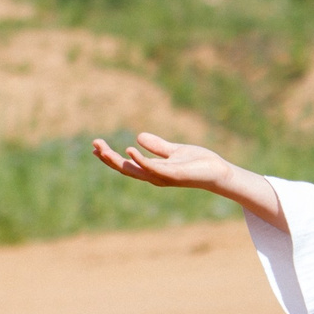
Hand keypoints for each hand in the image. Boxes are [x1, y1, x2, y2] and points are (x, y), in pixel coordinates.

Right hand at [91, 132, 229, 189]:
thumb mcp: (174, 151)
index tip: (96, 146)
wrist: (219, 172)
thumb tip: (138, 136)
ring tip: (102, 147)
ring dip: (117, 159)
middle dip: (108, 158)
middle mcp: (155, 176)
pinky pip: (153, 168)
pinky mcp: (174, 175)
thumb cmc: (199, 163)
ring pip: (134, 170)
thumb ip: (157, 146)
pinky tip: (129, 150)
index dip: (110, 157)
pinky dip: (140, 161)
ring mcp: (163, 177)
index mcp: (153, 170)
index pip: (127, 165)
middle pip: (125, 169)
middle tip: (94, 144)